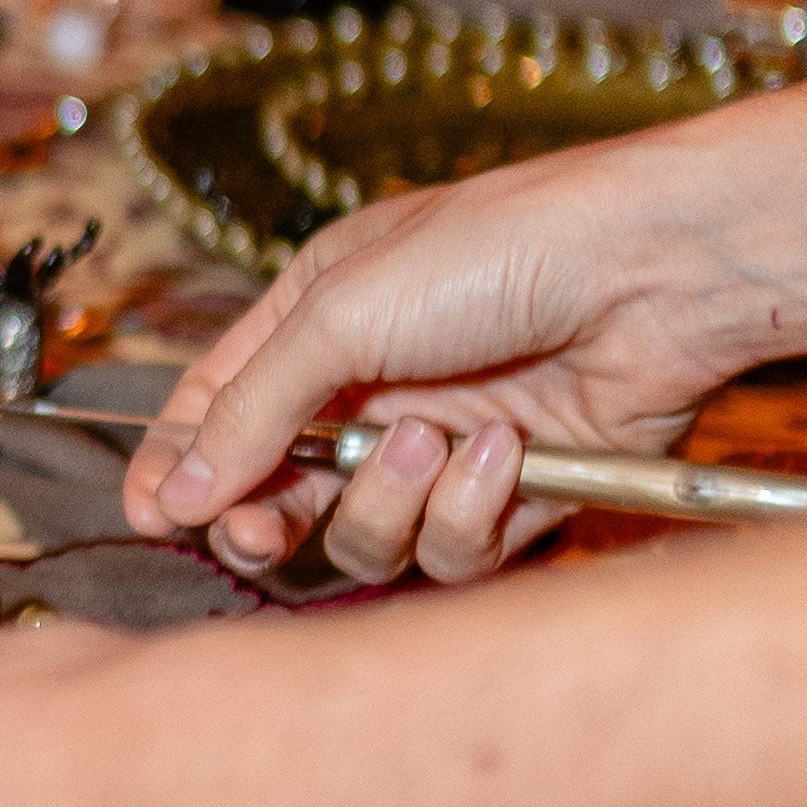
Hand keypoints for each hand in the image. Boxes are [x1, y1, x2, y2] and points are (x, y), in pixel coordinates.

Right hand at [118, 85, 806, 583]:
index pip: (217, 412)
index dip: (178, 468)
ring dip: (387, 502)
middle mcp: (371, 394)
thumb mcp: (341, 312)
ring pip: (365, 538)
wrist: (653, 271)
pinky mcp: (512, 498)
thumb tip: (174, 491)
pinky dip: (470, 512)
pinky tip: (508, 451)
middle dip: (267, 519)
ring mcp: (440, 451)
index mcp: (315, 324)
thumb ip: (249, 410)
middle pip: (280, 498)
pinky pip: (454, 553)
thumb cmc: (494, 253)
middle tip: (266, 526)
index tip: (153, 516)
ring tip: (432, 441)